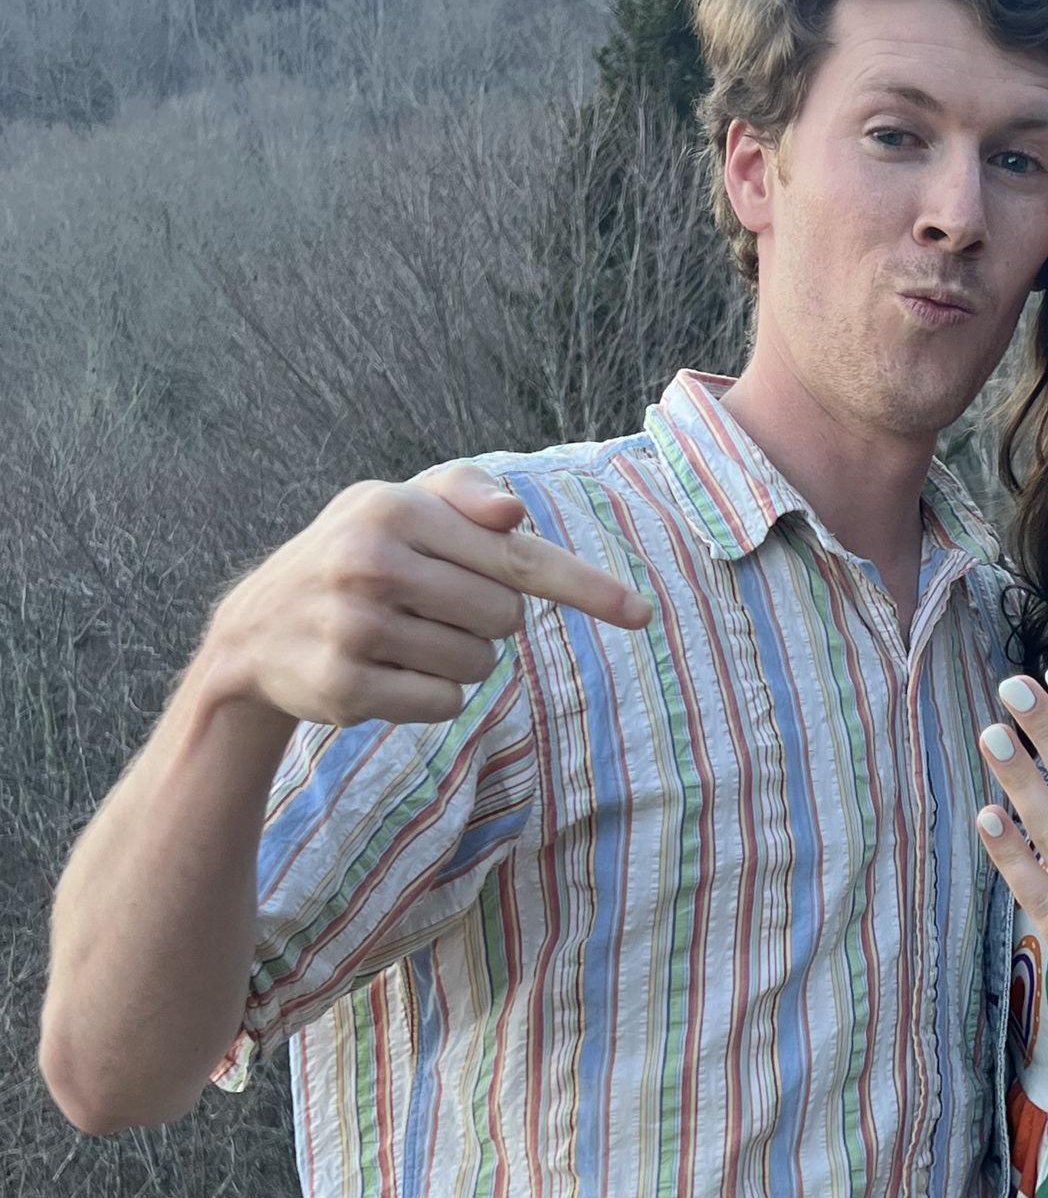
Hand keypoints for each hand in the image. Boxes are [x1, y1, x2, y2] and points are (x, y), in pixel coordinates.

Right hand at [204, 461, 651, 728]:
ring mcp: (354, 628)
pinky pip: (445, 703)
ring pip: (480, 664)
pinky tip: (383, 672)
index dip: (586, 588)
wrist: (255, 632)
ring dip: (457, 659)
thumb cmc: (357, 555)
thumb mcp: (400, 505)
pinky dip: (430, 696)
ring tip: (400, 637)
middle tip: (431, 606)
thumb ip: (464, 493)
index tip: (642, 614)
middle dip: (486, 620)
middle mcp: (371, 563)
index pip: (517, 556)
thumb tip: (513, 513)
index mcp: (394, 509)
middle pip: (506, 617)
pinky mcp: (346, 688)